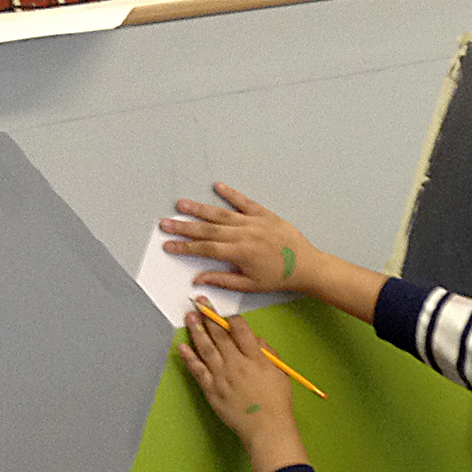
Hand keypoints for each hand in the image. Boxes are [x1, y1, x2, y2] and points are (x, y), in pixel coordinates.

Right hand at [160, 183, 319, 294]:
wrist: (307, 266)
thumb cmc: (279, 278)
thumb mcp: (250, 284)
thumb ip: (222, 280)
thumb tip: (198, 279)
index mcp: (239, 253)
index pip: (205, 249)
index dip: (185, 247)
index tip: (168, 245)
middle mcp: (244, 235)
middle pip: (208, 229)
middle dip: (184, 227)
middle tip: (165, 223)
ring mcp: (254, 222)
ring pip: (222, 214)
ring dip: (200, 209)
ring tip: (182, 204)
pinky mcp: (265, 215)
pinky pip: (245, 202)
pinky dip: (231, 194)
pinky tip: (218, 186)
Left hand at [179, 302, 303, 471]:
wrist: (266, 427)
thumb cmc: (276, 403)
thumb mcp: (280, 374)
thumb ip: (268, 354)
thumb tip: (257, 341)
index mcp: (255, 358)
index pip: (241, 331)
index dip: (232, 319)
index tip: (225, 313)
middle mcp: (237, 364)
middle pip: (220, 335)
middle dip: (209, 316)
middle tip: (200, 303)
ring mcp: (222, 376)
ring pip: (206, 348)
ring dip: (196, 330)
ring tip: (189, 317)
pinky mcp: (212, 389)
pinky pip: (197, 370)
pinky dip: (189, 357)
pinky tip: (182, 346)